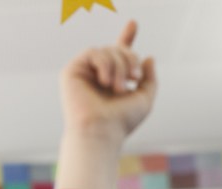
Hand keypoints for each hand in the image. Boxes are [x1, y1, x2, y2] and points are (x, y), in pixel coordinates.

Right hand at [60, 20, 156, 143]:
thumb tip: (148, 57)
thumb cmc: (121, 121)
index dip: (127, 38)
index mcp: (113, 81)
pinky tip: (105, 82)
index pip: (120, 54)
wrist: (101, 131)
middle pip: (119, 49)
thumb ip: (149, 79)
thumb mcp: (144, 99)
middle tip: (134, 79)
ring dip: (120, 66)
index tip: (133, 24)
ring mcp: (84, 72)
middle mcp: (97, 75)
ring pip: (109, 50)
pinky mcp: (72, 71)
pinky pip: (95, 52)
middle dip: (130, 60)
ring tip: (119, 88)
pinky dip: (105, 64)